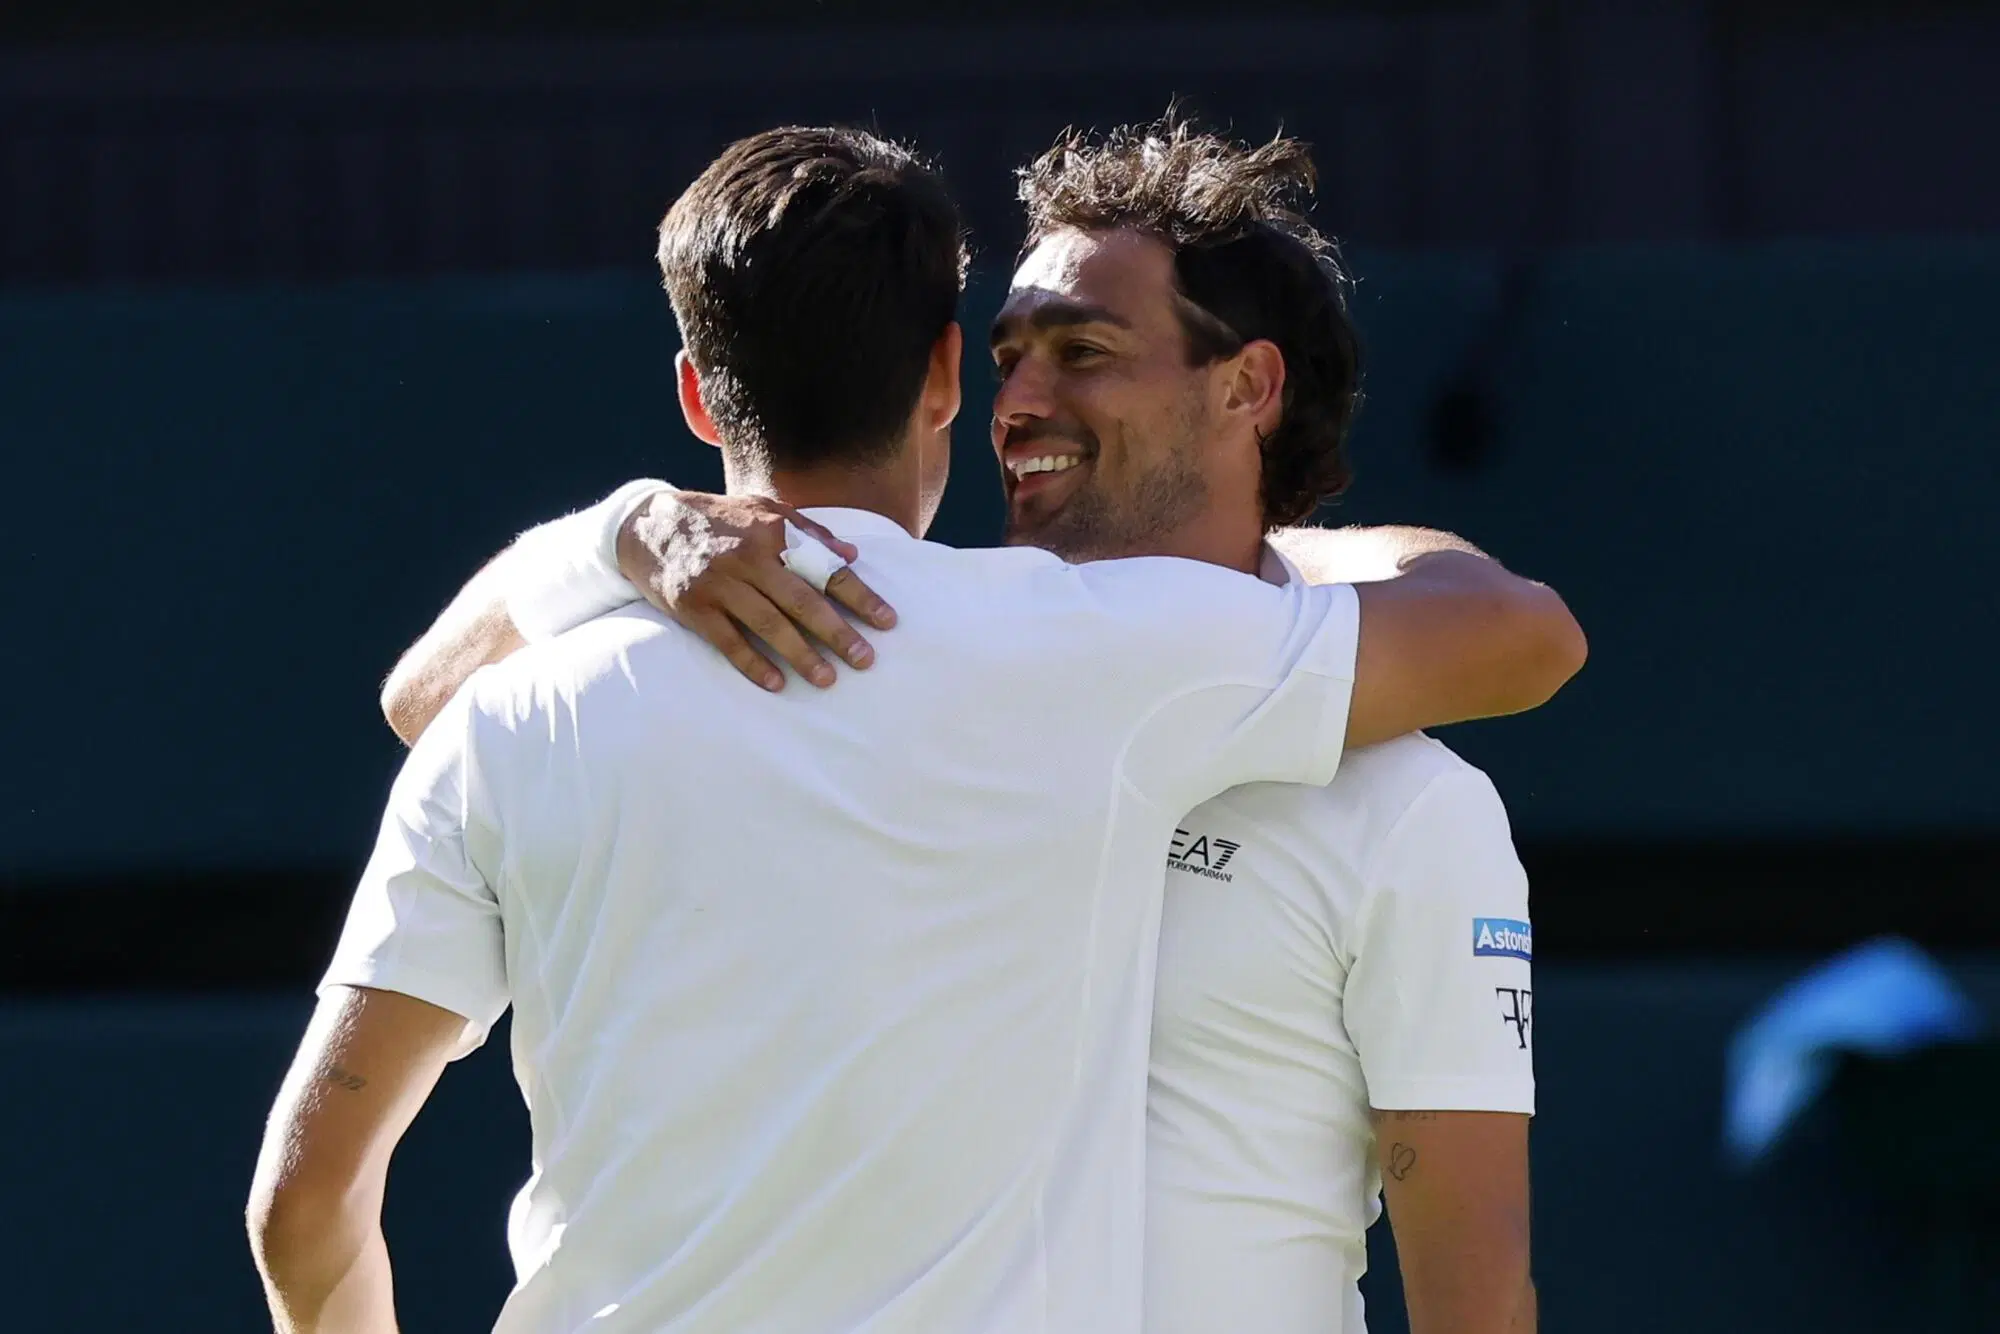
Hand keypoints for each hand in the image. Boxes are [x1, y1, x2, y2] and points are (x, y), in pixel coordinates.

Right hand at [617, 491, 897, 690]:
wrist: (647, 524)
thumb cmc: (717, 519)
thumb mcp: (762, 510)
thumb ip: (808, 530)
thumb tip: (851, 553)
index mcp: (773, 532)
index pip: (825, 568)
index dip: (860, 596)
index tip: (887, 621)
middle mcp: (749, 558)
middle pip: (802, 601)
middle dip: (837, 633)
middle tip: (865, 660)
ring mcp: (720, 584)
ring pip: (768, 624)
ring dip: (801, 655)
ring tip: (827, 680)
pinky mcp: (694, 606)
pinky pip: (728, 641)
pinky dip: (752, 664)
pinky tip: (776, 683)